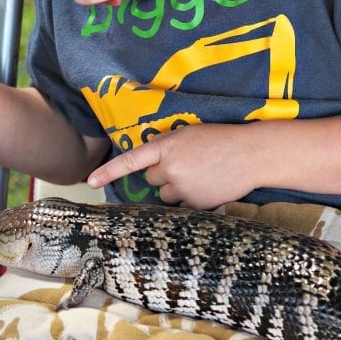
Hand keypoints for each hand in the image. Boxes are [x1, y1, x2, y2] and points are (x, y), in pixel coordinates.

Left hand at [87, 123, 259, 208]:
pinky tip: (208, 185)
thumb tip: (150, 164)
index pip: (131, 160)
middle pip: (151, 179)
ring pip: (165, 194)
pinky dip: (191, 198)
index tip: (89, 182)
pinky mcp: (195, 204)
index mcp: (167, 146)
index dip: (109, 171)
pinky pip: (182, 205)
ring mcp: (183, 188)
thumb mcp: (189, 134)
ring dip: (176, 188)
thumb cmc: (221, 140)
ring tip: (200, 176)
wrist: (251, 155)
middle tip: (186, 165)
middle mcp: (170, 168)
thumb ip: (166, 146)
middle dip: (163, 174)